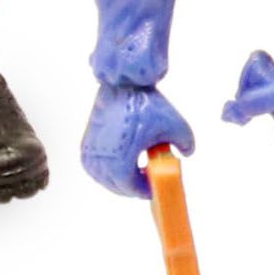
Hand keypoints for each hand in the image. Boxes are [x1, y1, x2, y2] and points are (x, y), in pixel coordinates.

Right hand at [79, 81, 193, 200]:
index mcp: (119, 158)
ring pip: (105, 178)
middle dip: (133, 186)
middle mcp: (100, 158)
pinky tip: (123, 165)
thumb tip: (187, 153)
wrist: (121, 84)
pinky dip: (109, 171)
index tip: (153, 188)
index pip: (130, 187)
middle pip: (116, 185)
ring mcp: (90, 152)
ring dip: (121, 179)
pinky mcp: (86, 144)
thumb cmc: (144, 104)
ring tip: (138, 172)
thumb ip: (186, 142)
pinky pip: (96, 168)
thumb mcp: (175, 125)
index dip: (143, 190)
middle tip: (148, 182)